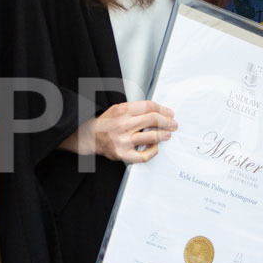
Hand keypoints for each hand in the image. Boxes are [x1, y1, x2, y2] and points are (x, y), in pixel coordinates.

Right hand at [61, 100, 177, 162]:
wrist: (90, 136)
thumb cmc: (106, 123)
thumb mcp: (118, 108)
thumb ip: (135, 109)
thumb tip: (156, 111)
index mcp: (122, 111)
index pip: (148, 107)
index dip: (162, 109)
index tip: (168, 113)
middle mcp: (123, 125)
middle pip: (152, 119)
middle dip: (167, 121)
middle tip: (173, 123)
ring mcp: (124, 140)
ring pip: (151, 137)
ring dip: (163, 135)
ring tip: (167, 134)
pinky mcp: (123, 154)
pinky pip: (143, 155)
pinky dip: (152, 151)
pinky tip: (155, 147)